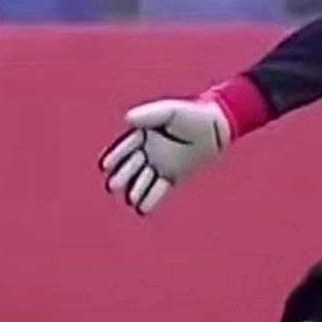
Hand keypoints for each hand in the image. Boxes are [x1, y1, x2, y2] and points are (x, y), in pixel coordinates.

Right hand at [100, 99, 231, 215]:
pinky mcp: (171, 177)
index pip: (126, 148)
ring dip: (135, 190)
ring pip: (143, 180)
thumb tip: (127, 120)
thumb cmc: (192, 116)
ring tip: (130, 199)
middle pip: (131, 166)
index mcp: (143, 134)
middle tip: (112, 186)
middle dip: (122, 176)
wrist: (216, 128)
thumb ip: (149, 115)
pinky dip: (150, 200)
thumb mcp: (170, 111)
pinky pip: (159, 190)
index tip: (105, 167)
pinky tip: (142, 210)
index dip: (116, 157)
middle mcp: (148, 151)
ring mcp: (159, 165)